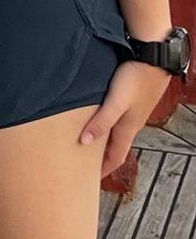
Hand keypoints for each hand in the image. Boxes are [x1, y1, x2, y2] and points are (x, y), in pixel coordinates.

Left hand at [80, 59, 169, 173]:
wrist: (154, 58)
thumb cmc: (135, 79)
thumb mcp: (115, 102)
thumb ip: (101, 121)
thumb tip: (85, 142)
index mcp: (127, 129)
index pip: (115, 157)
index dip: (104, 169)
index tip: (91, 180)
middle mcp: (131, 123)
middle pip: (116, 146)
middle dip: (103, 157)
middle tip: (86, 164)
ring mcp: (133, 112)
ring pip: (117, 132)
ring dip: (105, 140)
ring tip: (89, 142)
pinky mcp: (132, 99)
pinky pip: (118, 119)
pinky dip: (108, 125)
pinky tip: (100, 117)